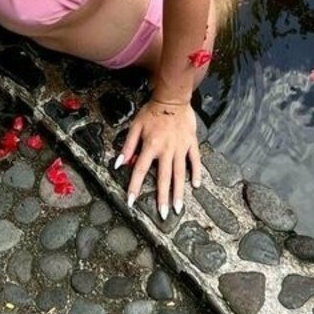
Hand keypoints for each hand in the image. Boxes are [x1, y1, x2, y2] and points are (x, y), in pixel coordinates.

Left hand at [117, 99, 201, 218]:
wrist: (173, 98)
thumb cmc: (152, 112)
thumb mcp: (135, 126)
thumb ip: (127, 146)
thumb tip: (118, 163)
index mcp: (150, 146)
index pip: (140, 171)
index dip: (135, 187)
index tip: (131, 202)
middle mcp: (166, 150)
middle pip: (163, 178)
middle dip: (162, 198)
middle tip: (163, 214)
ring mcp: (180, 148)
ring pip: (179, 174)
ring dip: (178, 192)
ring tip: (177, 208)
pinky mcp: (191, 143)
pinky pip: (194, 161)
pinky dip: (196, 173)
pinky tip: (196, 185)